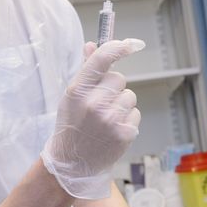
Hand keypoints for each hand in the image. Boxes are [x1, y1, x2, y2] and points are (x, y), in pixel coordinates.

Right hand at [41, 39, 143, 199]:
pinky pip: (135, 113)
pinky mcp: (125, 133)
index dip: (119, 47)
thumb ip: (85, 70)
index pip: (101, 60)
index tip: (132, 43)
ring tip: (105, 119)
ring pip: (129, 96)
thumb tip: (92, 44)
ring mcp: (111, 119)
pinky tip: (112, 129)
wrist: (73, 163)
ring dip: (121, 104)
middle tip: (100, 103)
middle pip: (119, 78)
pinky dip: (127, 119)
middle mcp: (94, 103)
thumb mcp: (71, 97)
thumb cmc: (72, 126)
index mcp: (77, 91)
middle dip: (113, 87)